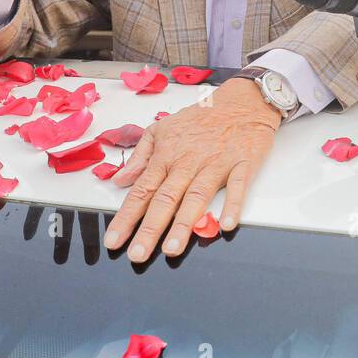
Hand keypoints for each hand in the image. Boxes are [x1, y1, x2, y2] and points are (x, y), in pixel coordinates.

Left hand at [104, 78, 280, 261]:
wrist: (242, 101)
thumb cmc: (201, 117)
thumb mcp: (163, 128)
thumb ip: (140, 156)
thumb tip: (120, 180)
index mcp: (167, 154)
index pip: (142, 189)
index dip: (126, 217)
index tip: (114, 240)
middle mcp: (188, 161)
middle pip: (165, 198)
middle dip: (149, 229)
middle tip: (137, 255)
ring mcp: (216, 163)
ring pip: (197, 197)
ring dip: (184, 224)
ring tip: (172, 249)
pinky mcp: (243, 164)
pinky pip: (238, 186)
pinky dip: (233, 205)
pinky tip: (226, 225)